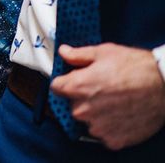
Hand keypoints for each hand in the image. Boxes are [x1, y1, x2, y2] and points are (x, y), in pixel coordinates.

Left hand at [50, 43, 164, 150]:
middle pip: (72, 105)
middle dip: (82, 98)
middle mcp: (83, 110)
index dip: (66, 82)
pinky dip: (110, 127)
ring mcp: (98, 127)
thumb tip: (63, 52)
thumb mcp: (104, 52)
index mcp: (77, 87)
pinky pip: (103, 135)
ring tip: (115, 102)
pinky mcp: (113, 140)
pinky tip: (122, 115)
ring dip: (96, 114)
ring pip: (87, 121)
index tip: (75, 80)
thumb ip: (78, 55)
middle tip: (102, 90)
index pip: (56, 87)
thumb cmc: (136, 67)